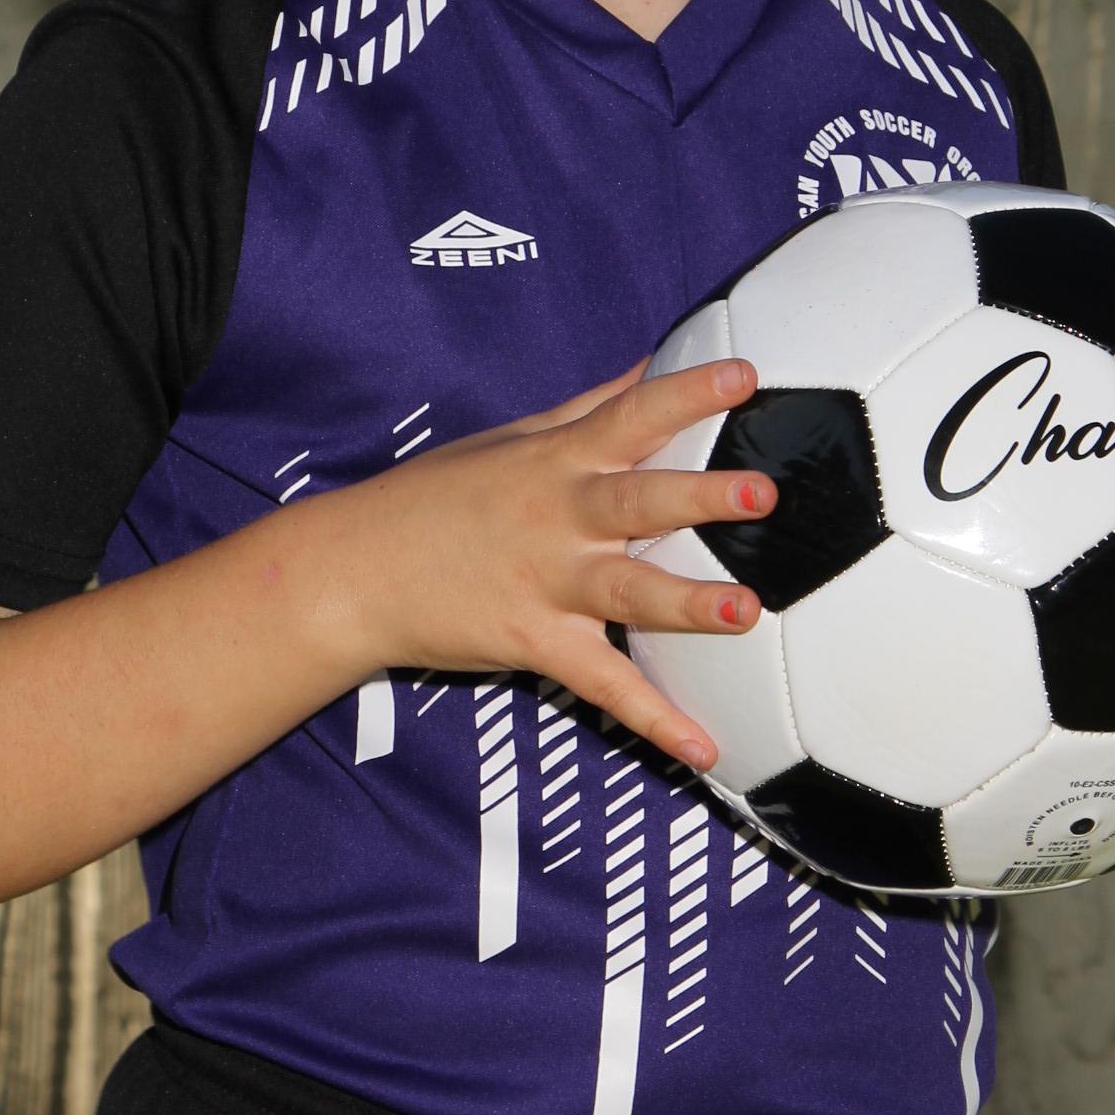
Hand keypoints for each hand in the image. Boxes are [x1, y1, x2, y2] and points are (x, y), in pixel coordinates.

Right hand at [314, 356, 770, 766]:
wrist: (353, 571)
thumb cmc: (435, 498)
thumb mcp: (512, 438)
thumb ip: (590, 407)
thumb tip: (649, 366)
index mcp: (557, 460)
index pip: (632, 414)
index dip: (688, 392)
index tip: (745, 376)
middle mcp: (558, 516)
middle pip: (637, 501)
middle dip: (699, 497)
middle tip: (761, 493)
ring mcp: (546, 583)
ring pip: (627, 591)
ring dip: (687, 603)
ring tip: (744, 610)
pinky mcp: (533, 643)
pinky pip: (603, 686)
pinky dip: (654, 720)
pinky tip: (705, 748)